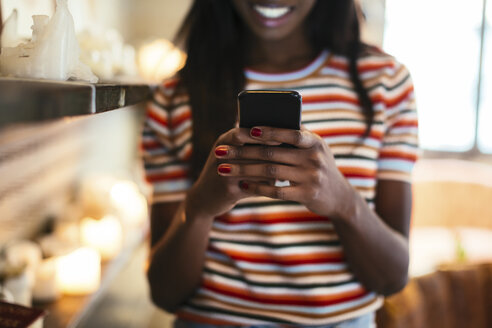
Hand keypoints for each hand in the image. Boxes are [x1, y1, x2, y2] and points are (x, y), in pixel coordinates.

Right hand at [186, 127, 280, 219]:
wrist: (203, 199)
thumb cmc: (223, 172)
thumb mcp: (228, 154)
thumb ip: (246, 143)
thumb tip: (278, 136)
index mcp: (222, 141)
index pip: (242, 132)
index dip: (263, 134)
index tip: (281, 135)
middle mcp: (222, 155)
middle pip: (252, 152)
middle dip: (273, 153)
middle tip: (291, 154)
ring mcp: (224, 174)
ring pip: (256, 170)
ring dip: (273, 171)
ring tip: (288, 170)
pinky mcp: (229, 192)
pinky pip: (255, 187)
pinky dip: (268, 185)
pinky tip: (278, 184)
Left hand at [214, 126, 353, 217]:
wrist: (339, 196)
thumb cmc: (319, 166)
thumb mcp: (315, 148)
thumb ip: (297, 136)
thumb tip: (270, 119)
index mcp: (315, 142)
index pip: (290, 133)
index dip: (268, 131)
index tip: (244, 130)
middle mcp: (314, 158)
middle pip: (272, 153)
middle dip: (242, 152)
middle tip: (220, 151)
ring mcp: (311, 178)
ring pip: (270, 172)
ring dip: (243, 170)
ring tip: (223, 169)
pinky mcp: (306, 195)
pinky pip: (277, 192)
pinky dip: (257, 188)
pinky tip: (242, 186)